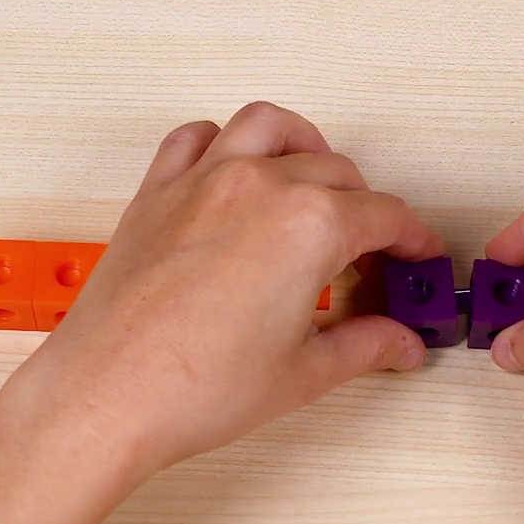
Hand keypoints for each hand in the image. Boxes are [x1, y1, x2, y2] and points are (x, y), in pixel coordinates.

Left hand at [0, 102, 442, 483]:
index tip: (416, 260)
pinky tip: (235, 174)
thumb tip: (400, 343)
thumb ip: (364, 346)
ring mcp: (202, 181)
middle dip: (366, 208)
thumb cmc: (193, 388)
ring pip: (270, 127)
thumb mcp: (302, 374)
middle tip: (370, 257)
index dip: (412, 241)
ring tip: (316, 184)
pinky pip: (195, 138)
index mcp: (308, 224)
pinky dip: (223, 142)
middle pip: (337, 171)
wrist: (107, 397)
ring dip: (304, 146)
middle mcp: (258, 186)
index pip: (385, 216)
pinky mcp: (157, 193)